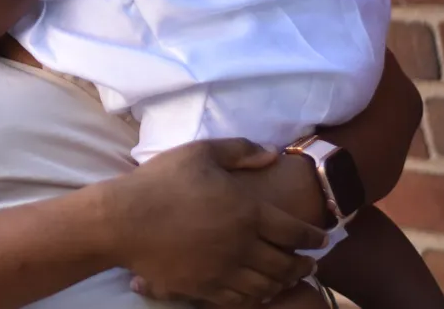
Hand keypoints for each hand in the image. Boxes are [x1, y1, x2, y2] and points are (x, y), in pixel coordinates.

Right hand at [105, 138, 325, 304]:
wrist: (122, 220)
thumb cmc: (160, 182)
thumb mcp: (199, 152)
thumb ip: (239, 150)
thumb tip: (272, 155)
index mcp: (249, 212)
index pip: (296, 231)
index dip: (314, 236)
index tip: (321, 239)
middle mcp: (245, 245)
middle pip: (288, 264)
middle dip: (304, 265)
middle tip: (310, 264)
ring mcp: (225, 270)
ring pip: (268, 285)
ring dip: (283, 283)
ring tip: (286, 279)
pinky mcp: (205, 287)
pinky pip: (242, 300)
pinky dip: (257, 298)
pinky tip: (258, 293)